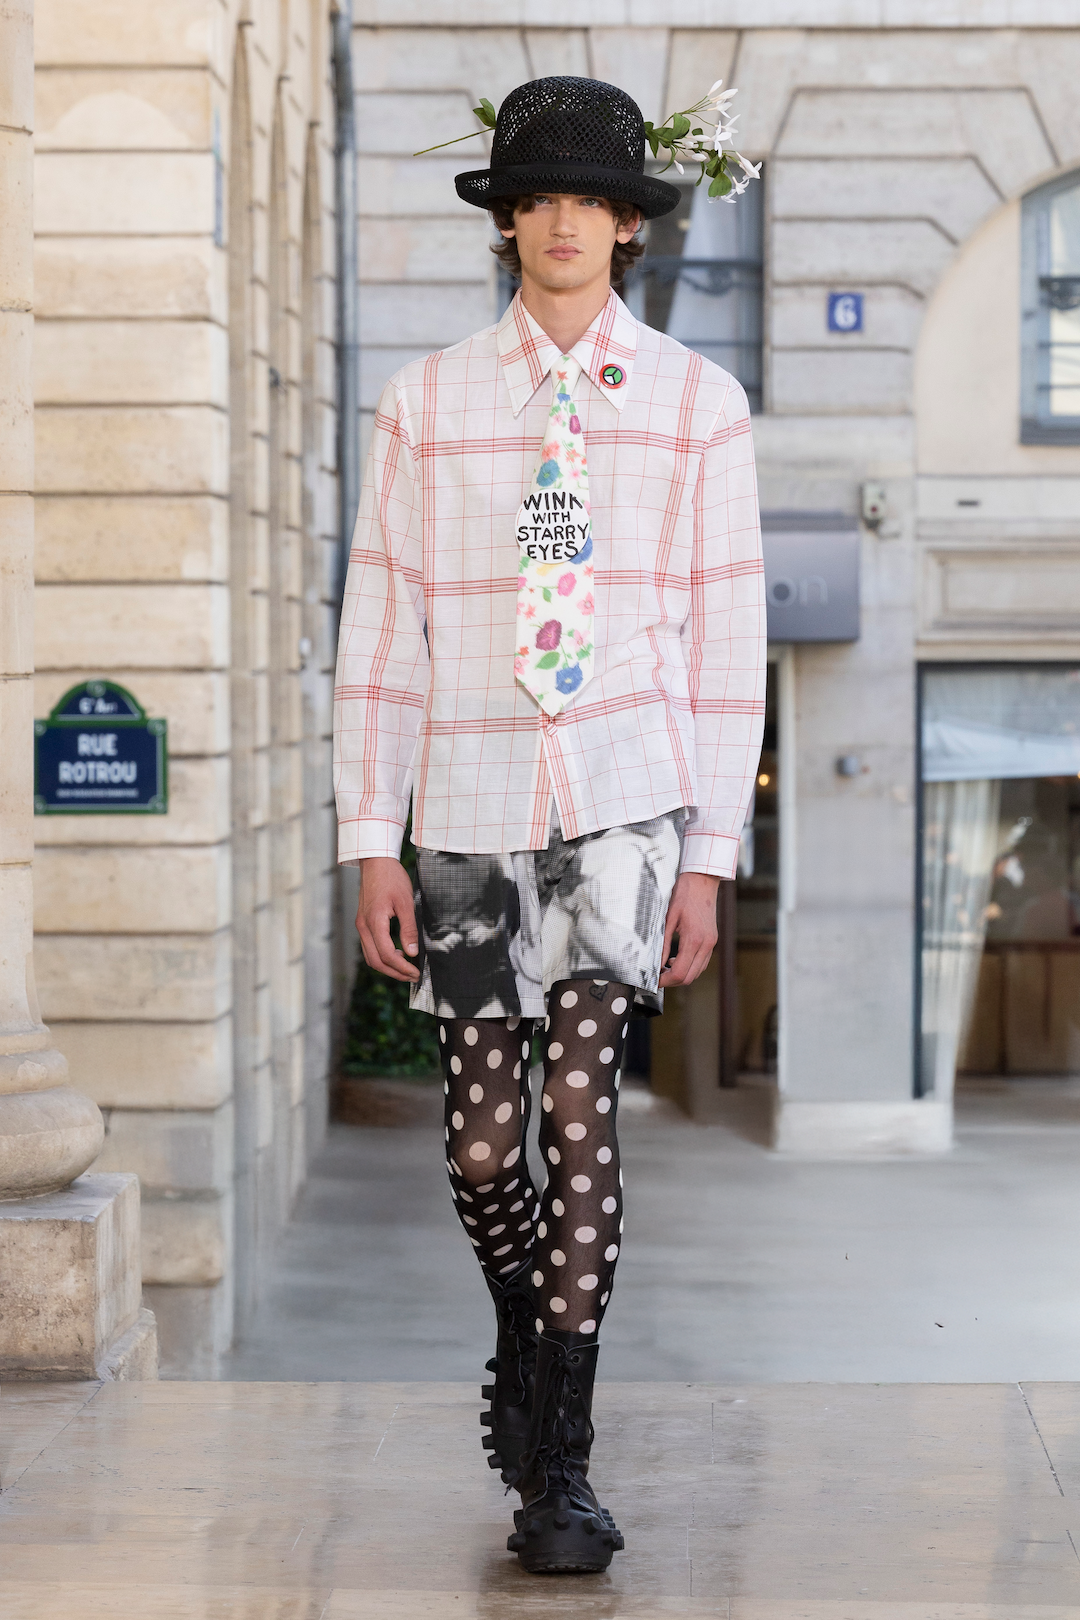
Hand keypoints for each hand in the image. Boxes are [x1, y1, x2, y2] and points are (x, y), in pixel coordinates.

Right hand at [356, 857, 420, 982]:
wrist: (375, 861)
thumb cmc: (391, 878)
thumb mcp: (406, 902)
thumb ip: (409, 929)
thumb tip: (412, 953)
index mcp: (374, 922)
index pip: (387, 955)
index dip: (402, 968)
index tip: (416, 972)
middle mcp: (363, 926)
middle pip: (376, 961)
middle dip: (395, 972)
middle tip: (413, 976)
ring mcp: (361, 925)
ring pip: (370, 956)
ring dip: (387, 966)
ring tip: (406, 968)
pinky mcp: (363, 922)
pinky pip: (369, 947)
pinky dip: (382, 956)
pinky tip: (396, 953)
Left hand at [659, 872, 721, 987]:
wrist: (702, 880)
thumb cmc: (684, 894)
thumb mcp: (668, 918)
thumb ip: (663, 944)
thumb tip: (656, 963)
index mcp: (694, 939)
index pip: (680, 972)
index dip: (665, 981)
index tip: (654, 980)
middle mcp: (706, 944)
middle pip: (690, 977)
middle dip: (672, 981)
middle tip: (657, 976)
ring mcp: (711, 943)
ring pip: (697, 972)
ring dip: (682, 974)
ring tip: (664, 968)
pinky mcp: (712, 940)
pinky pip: (702, 962)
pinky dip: (690, 966)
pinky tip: (676, 959)